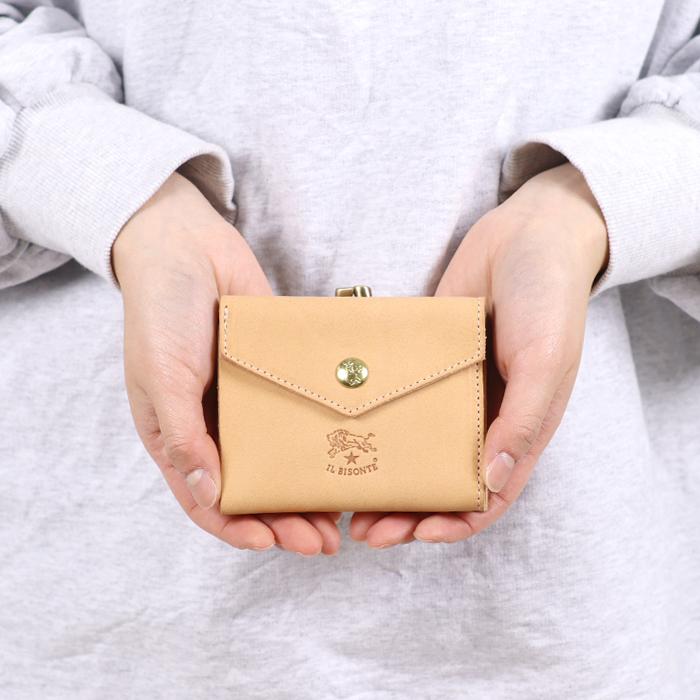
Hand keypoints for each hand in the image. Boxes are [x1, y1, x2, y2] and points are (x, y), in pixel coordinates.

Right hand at [113, 173, 340, 555]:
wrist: (188, 245)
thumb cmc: (161, 312)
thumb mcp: (162, 376)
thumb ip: (184, 435)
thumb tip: (211, 495)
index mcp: (180, 436)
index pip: (207, 500)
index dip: (239, 529)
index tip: (275, 544)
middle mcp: (216, 427)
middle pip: (253, 488)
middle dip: (286, 519)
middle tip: (324, 542)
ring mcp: (248, 402)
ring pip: (283, 459)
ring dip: (308, 487)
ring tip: (344, 512)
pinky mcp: (275, 376)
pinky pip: (300, 414)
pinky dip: (320, 438)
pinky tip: (349, 453)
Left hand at [350, 163, 608, 547]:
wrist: (525, 233)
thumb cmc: (549, 298)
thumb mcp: (547, 361)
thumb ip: (522, 421)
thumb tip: (490, 482)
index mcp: (519, 429)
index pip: (488, 495)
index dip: (455, 522)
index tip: (416, 534)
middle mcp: (482, 419)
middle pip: (442, 480)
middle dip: (407, 511)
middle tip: (366, 529)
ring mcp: (451, 393)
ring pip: (413, 448)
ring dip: (385, 476)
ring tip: (347, 497)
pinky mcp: (425, 365)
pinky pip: (397, 401)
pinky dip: (375, 423)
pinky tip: (343, 435)